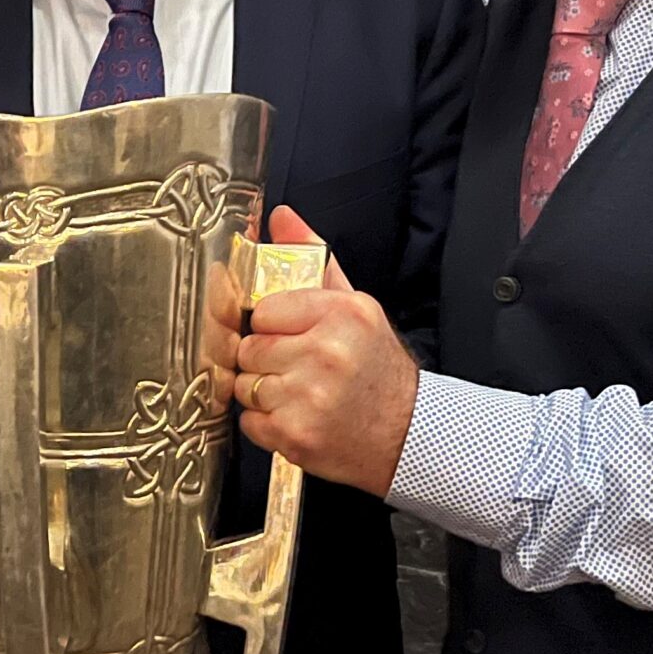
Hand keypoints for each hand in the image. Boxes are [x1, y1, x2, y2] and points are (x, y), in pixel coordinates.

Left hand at [233, 204, 418, 496]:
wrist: (407, 432)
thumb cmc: (377, 369)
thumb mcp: (355, 305)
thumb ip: (314, 258)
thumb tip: (281, 218)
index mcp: (341, 314)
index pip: (262, 311)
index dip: (272, 326)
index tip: (292, 336)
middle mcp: (326, 353)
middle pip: (249, 348)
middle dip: (266, 359)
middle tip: (298, 368)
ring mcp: (309, 397)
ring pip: (245, 386)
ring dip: (265, 393)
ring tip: (300, 394)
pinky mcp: (296, 435)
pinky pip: (249, 422)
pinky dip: (267, 424)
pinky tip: (298, 417)